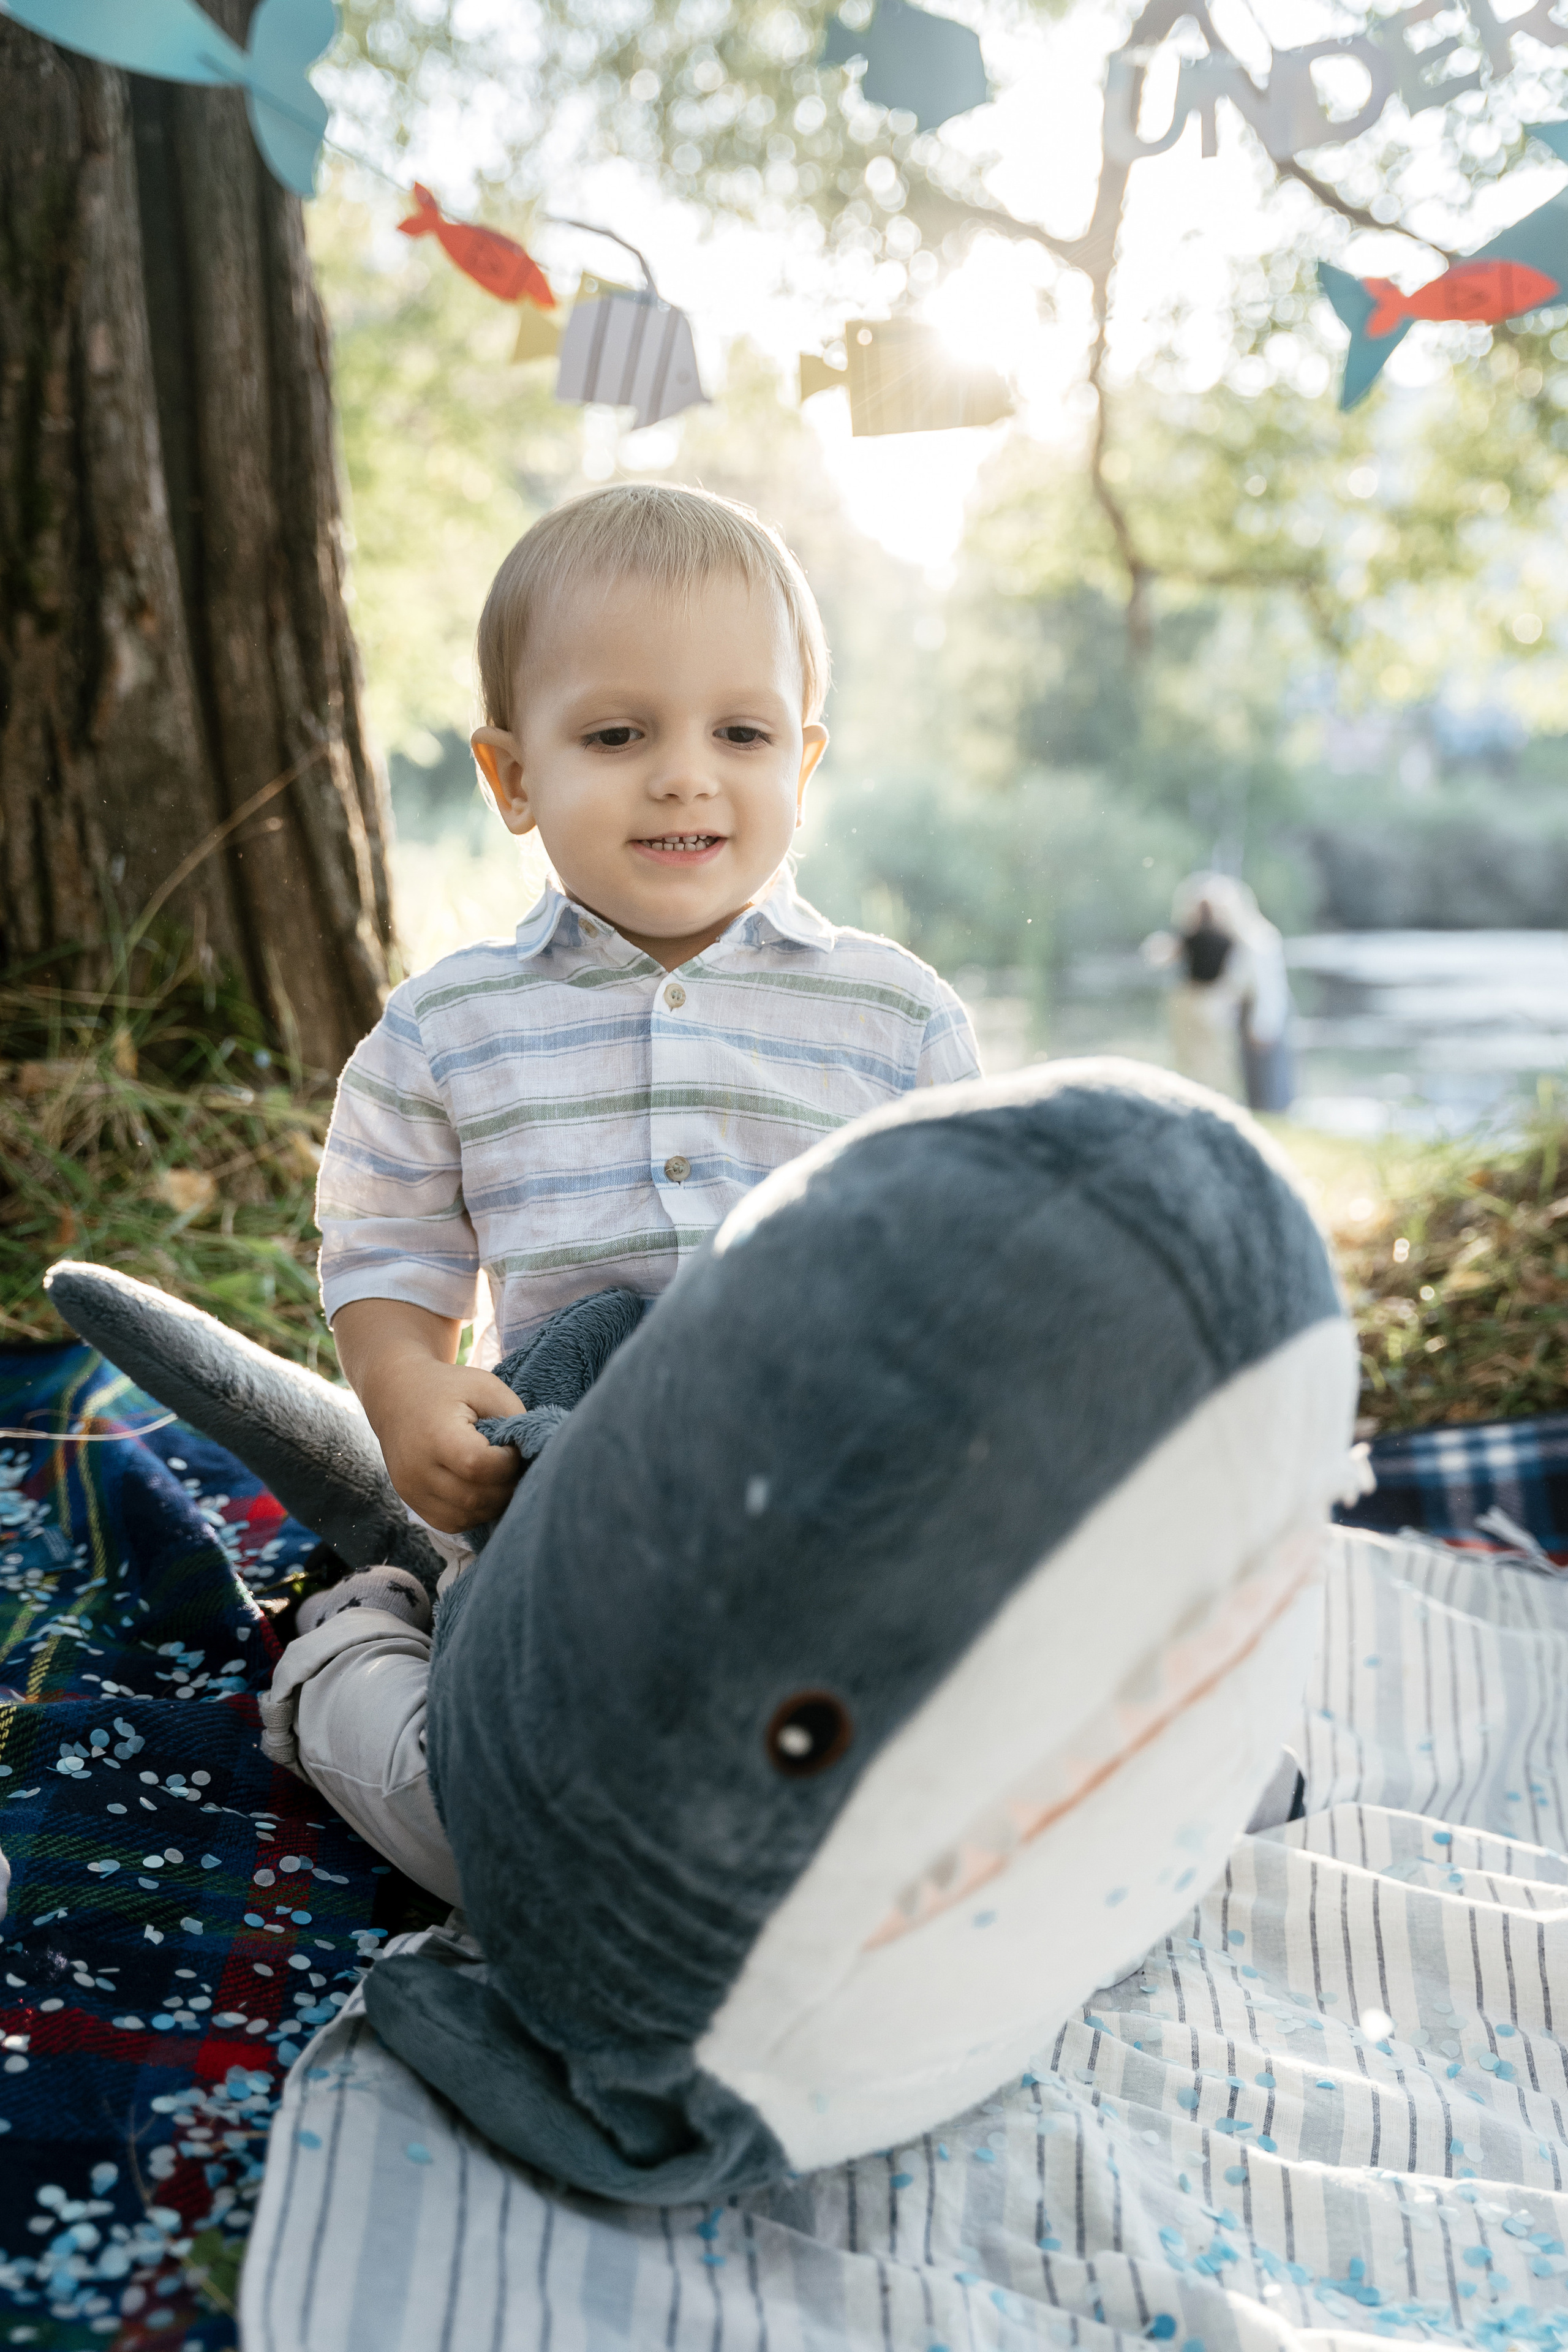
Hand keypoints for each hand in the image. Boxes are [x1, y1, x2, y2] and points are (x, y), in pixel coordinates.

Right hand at [364, 1357, 525, 1531]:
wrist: (397, 1394)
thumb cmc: (449, 1389)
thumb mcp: (486, 1388)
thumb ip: (513, 1418)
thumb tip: (534, 1455)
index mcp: (435, 1435)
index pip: (478, 1466)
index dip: (507, 1463)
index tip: (512, 1448)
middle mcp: (417, 1469)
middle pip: (474, 1498)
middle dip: (506, 1486)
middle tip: (514, 1467)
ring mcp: (411, 1490)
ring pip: (466, 1516)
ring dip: (493, 1503)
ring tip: (499, 1477)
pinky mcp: (412, 1502)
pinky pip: (453, 1522)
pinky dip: (475, 1511)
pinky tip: (482, 1488)